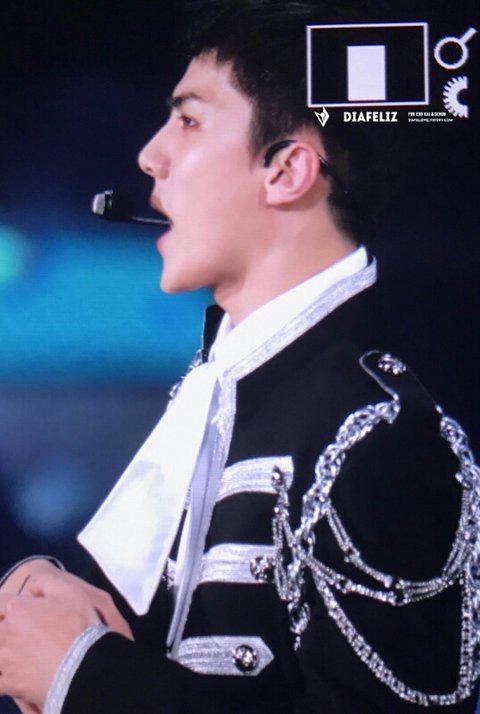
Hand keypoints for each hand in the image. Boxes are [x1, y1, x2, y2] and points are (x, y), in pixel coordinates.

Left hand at [0, 563, 132, 707]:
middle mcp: (6, 633)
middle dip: (3, 627)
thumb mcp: (70, 591)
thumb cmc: (78, 627)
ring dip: (2, 650)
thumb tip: (30, 585)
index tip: (10, 608)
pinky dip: (1, 677)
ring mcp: (5, 660)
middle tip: (16, 631)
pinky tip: (8, 675)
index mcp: (18, 609)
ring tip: (12, 651)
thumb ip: (45, 581)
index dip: (4, 604)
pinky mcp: (10, 683)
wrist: (83, 666)